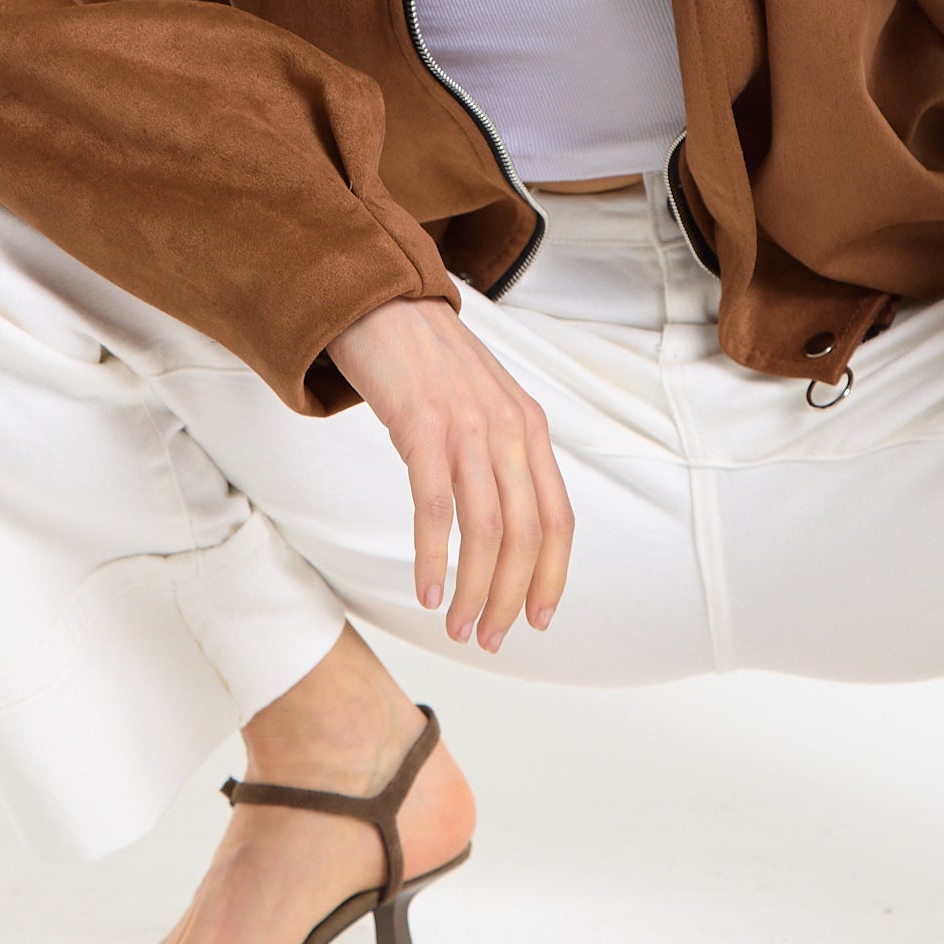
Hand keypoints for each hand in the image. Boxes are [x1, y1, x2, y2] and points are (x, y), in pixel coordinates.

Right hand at [327, 297, 574, 652]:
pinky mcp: (423, 425)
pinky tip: (426, 589)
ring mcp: (468, 426)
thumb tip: (509, 523)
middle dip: (509, 597)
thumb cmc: (430, 363)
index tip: (538, 620)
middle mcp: (510, 429)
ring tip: (456, 626)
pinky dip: (434, 556)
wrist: (385, 304)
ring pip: (486, 529)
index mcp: (531, 428)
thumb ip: (502, 455)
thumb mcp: (485, 405)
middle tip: (486, 638)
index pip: (557, 518)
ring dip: (473, 589)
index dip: (553, 575)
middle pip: (525, 534)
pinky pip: (435, 506)